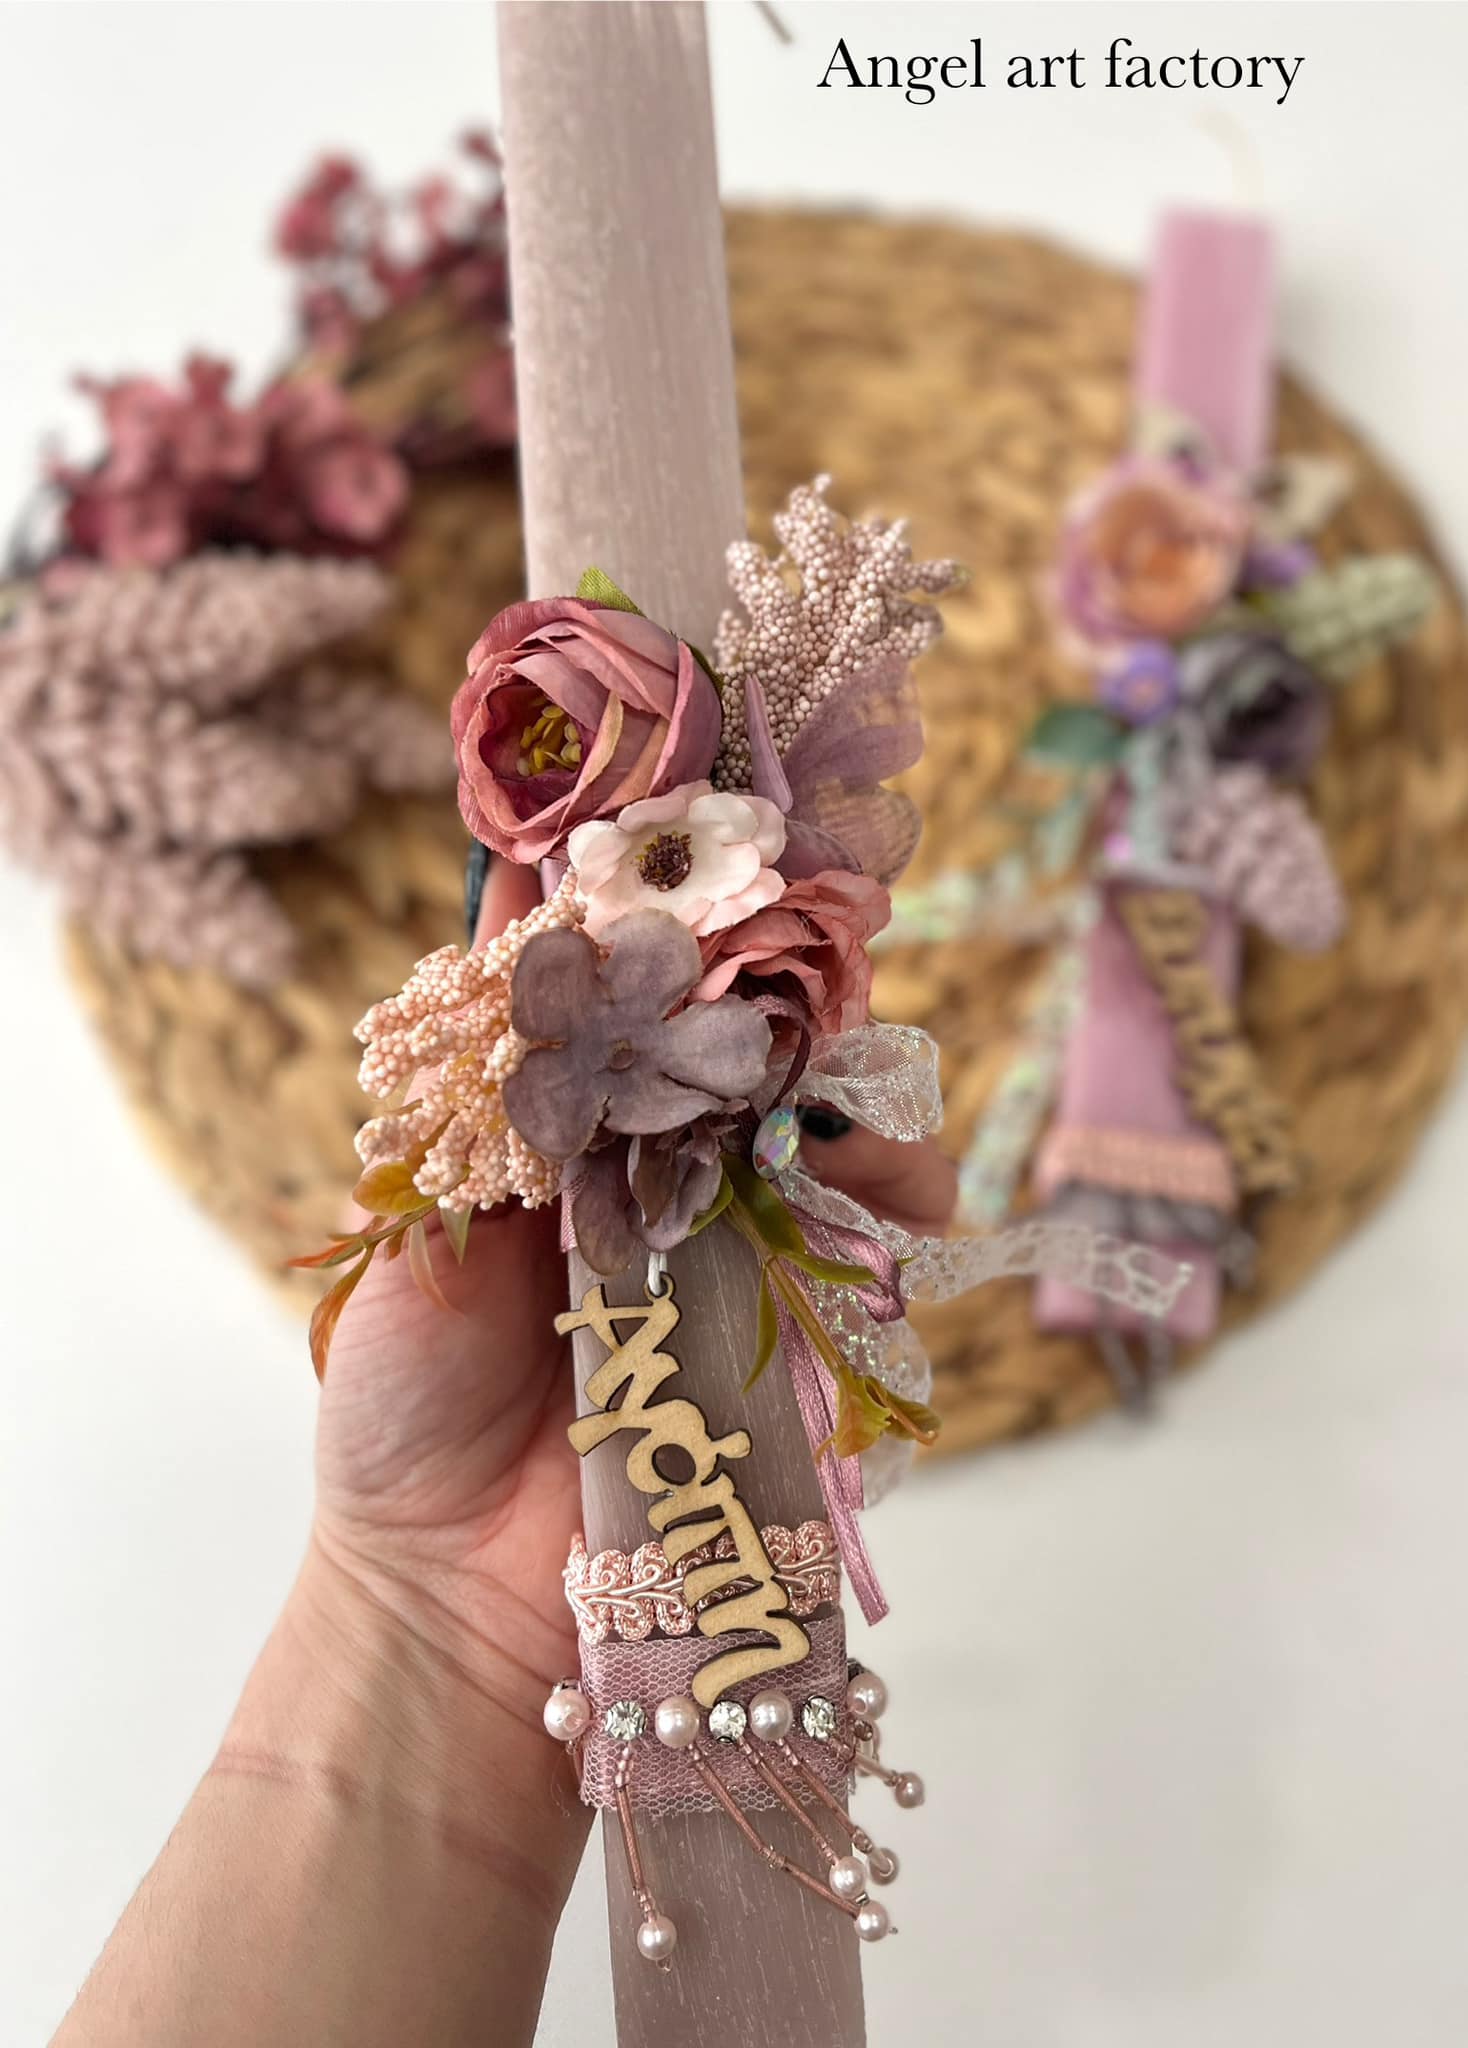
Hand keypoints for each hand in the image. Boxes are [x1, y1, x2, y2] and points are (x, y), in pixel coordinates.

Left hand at [309, 862, 959, 1734]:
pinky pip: (872, 1259)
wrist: (452, 1593)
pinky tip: (898, 1207)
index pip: (640, 1007)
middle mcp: (660, 1179)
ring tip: (856, 1131)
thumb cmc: (406, 1410)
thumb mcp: (414, 1238)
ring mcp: (735, 1256)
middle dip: (794, 1019)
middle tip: (801, 1010)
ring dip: (864, 1115)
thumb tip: (508, 940)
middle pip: (760, 1060)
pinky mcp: (792, 1340)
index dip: (683, 940)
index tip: (711, 879)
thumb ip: (476, 1111)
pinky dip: (899, 1216)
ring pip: (836, 1143)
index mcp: (566, 1140)